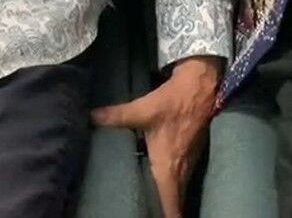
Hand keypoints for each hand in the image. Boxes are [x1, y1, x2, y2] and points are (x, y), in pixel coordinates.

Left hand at [91, 55, 220, 217]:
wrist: (200, 86)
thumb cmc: (172, 102)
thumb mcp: (143, 109)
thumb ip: (116, 116)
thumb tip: (91, 117)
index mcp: (168, 169)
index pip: (171, 208)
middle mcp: (181, 172)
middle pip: (173, 204)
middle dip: (162, 212)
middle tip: (145, 213)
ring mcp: (189, 165)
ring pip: (178, 192)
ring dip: (167, 201)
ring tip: (150, 205)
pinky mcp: (192, 155)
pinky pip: (181, 180)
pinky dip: (171, 187)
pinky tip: (159, 183)